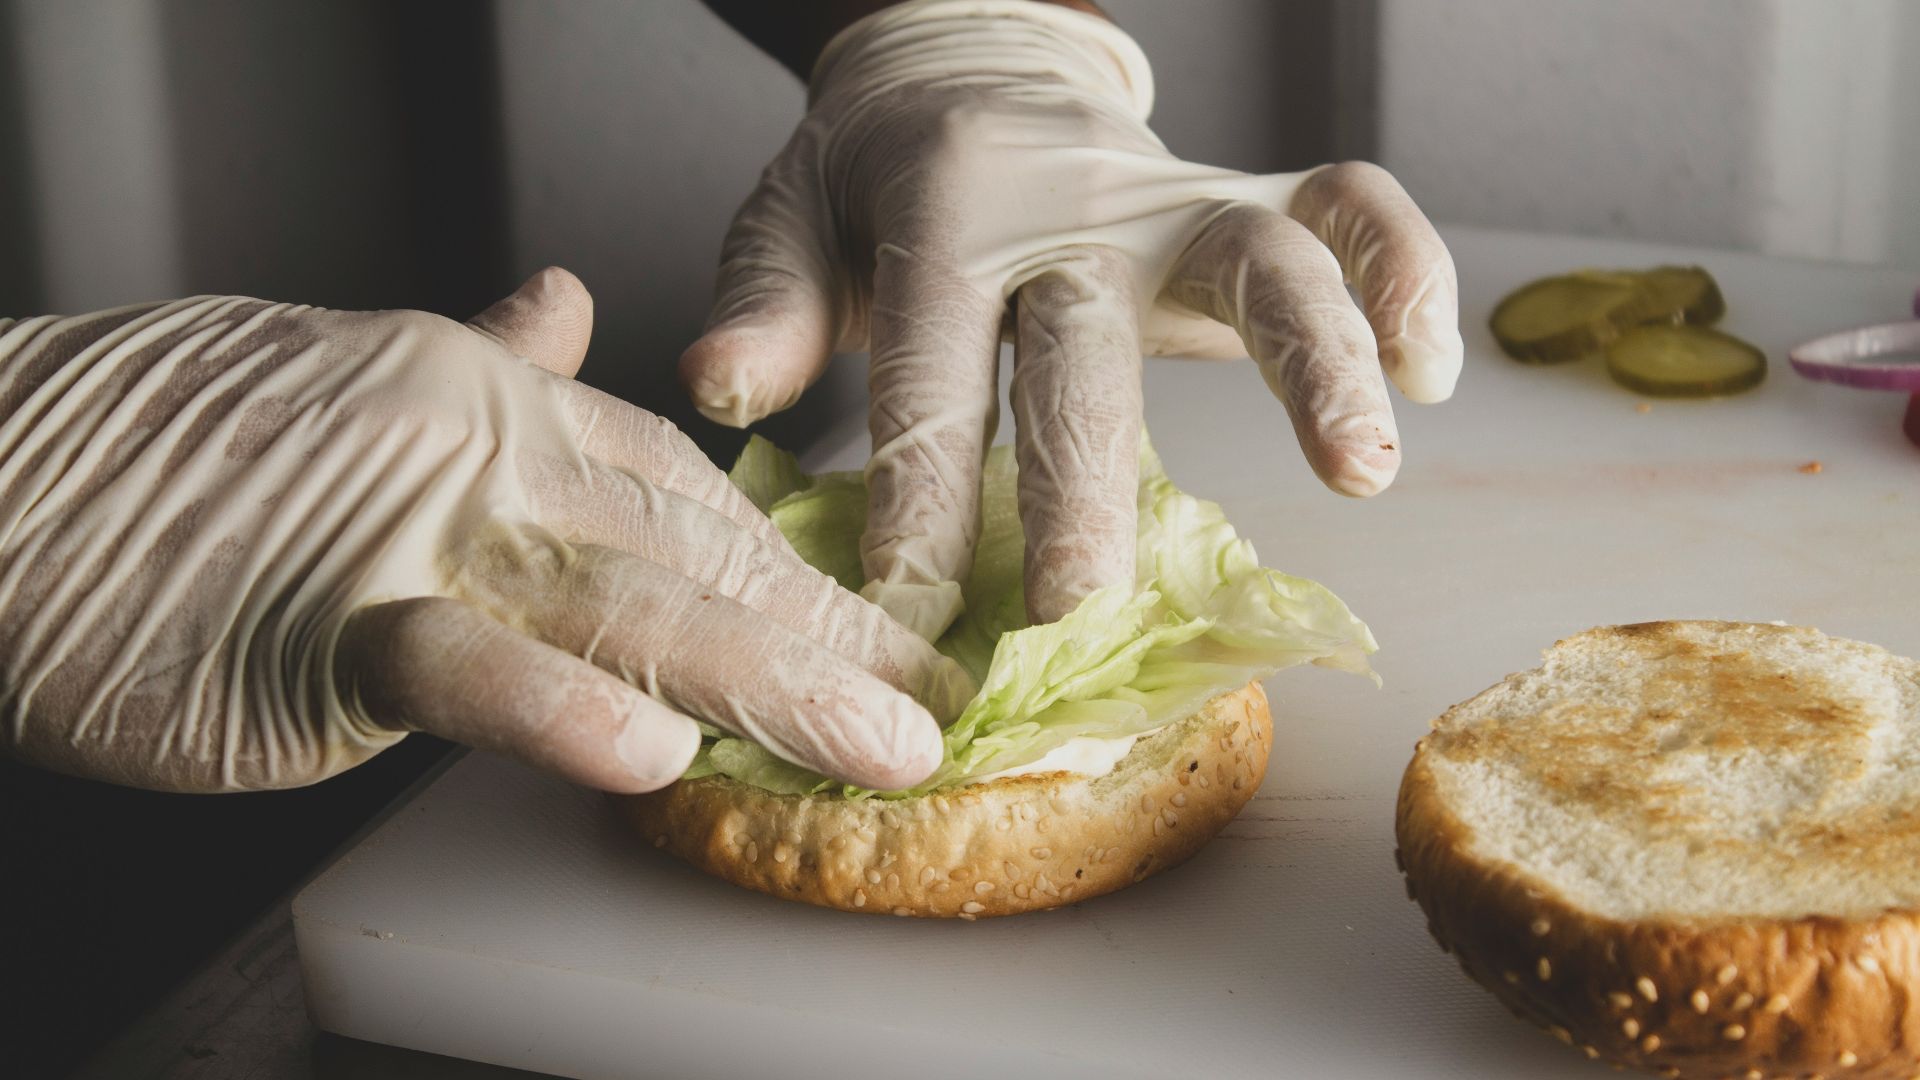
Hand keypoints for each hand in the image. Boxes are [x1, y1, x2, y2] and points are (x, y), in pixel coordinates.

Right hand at [0, 270, 956, 792]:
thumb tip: (560, 305)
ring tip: (875, 739)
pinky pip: (461, 665)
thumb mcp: (355, 374)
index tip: (887, 620)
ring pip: (622, 600)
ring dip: (764, 677)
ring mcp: (408, 527)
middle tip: (940, 695)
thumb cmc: (169, 447)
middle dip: (830, 628)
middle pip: (696, 547)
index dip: (800, 562)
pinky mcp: (321, 620)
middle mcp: (479, 444)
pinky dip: (555, 708)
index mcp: (493, 397)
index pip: (688, 487)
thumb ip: (484, 360)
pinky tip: (649, 755)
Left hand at [681, 0, 1461, 638]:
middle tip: (1077, 600)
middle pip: (1087, 342)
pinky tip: (1427, 369)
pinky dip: (1405, 273)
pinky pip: (1351, 208)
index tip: (912, 612)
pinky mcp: (1245, 197)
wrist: (969, 68)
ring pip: (1264, 257)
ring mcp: (1171, 196)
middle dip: (1082, 477)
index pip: (932, 363)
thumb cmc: (875, 177)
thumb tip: (715, 388)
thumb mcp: (788, 216)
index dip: (916, 492)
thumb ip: (761, 301)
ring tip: (1361, 468)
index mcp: (942, 206)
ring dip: (1318, 359)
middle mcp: (1069, 202)